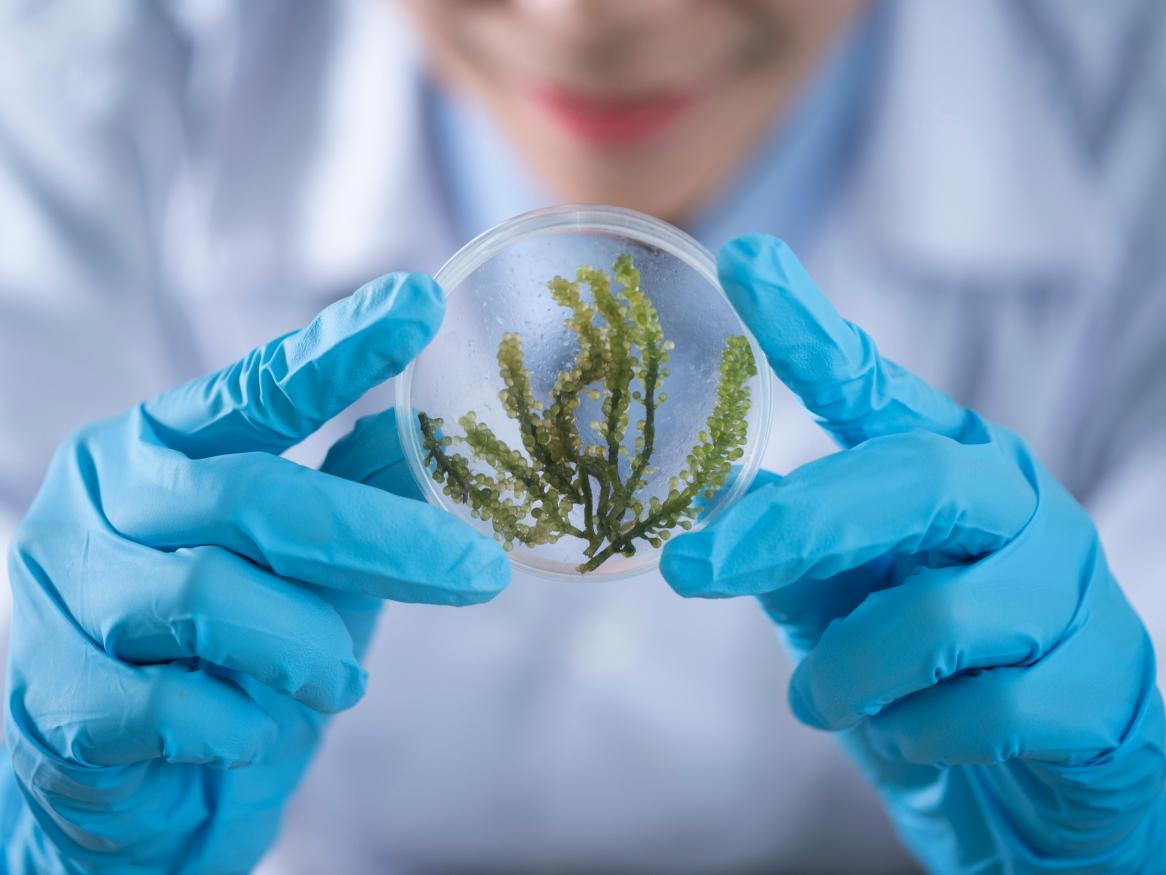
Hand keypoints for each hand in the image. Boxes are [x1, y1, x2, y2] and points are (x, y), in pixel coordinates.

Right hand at [3, 274, 508, 873]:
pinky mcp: (58, 697)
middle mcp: (101, 500)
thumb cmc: (229, 654)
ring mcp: (66, 595)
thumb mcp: (303, 565)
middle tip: (480, 571)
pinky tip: (253, 728)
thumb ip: (350, 493)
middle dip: (382, 539)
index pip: (256, 389)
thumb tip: (425, 427)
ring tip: (340, 680)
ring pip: (213, 597)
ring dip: (309, 649)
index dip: (339, 349)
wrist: (138, 788)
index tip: (421, 304)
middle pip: (254, 496)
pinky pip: (179, 703)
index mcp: (159, 447)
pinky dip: (245, 721)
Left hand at [661, 235, 1165, 871]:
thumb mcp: (844, 610)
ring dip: (851, 673)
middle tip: (692, 571)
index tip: (742, 261)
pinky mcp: (1103, 687)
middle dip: (793, 529)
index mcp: (945, 469)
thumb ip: (798, 559)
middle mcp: (1014, 506)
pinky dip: (916, 735)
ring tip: (822, 698)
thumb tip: (725, 506)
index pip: (872, 387)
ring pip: (937, 617)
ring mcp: (1071, 591)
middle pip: (908, 480)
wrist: (1036, 791)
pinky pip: (983, 710)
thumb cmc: (926, 681)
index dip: (807, 327)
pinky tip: (915, 738)